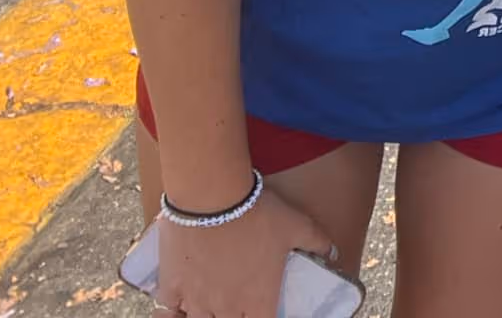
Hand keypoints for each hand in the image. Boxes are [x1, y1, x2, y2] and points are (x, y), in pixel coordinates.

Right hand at [155, 184, 333, 317]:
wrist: (212, 196)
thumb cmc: (258, 213)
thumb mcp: (298, 224)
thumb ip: (318, 242)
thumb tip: (333, 253)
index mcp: (258, 300)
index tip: (264, 310)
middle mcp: (226, 307)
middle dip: (235, 316)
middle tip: (238, 303)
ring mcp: (195, 300)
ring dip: (205, 315)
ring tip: (212, 303)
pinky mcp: (171, 286)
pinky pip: (168, 310)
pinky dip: (174, 309)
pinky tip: (179, 302)